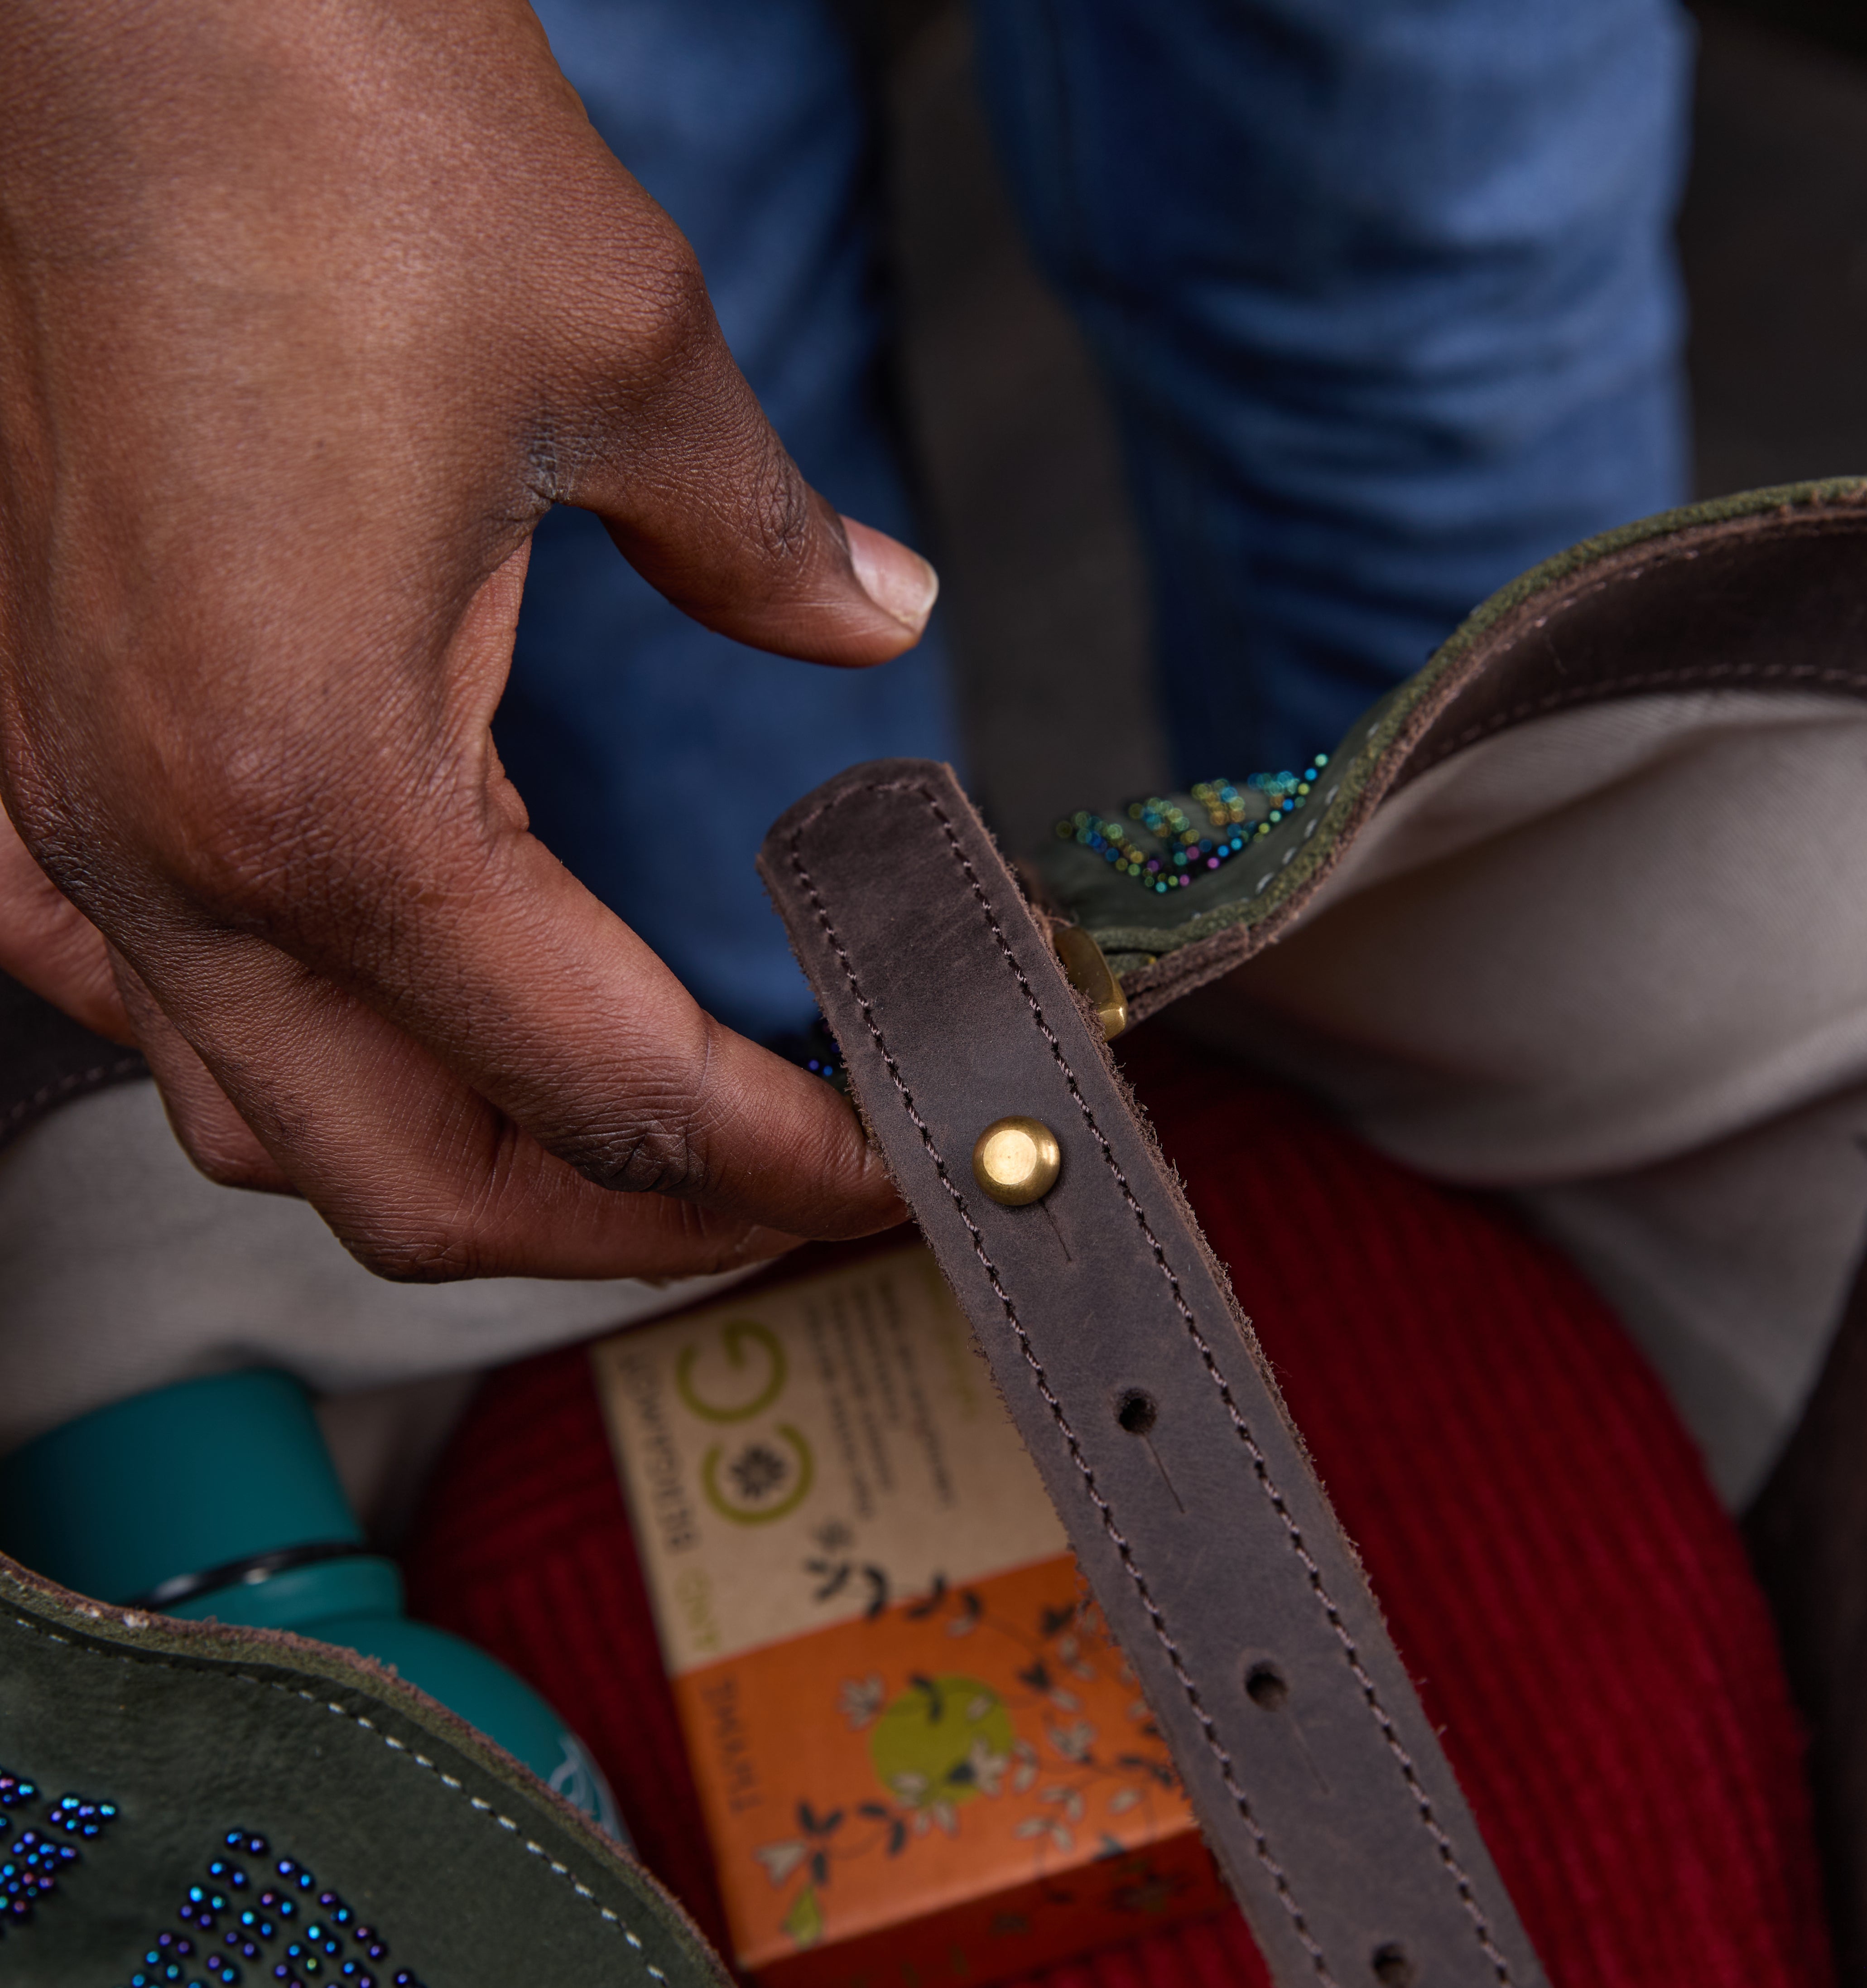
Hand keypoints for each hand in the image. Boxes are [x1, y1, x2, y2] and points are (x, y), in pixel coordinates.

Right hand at [0, 0, 924, 1278]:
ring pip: (269, 1127)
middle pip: (419, 1186)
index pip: (603, 1090)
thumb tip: (871, 615)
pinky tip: (392, 1029)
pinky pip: (142, 1006)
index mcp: (322, 796)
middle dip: (624, 1227)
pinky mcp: (23, 749)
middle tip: (778, 1191)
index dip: (776, 1159)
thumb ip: (762, 547)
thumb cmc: (338, 136)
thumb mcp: (630, 362)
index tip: (888, 1163)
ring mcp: (65, 813)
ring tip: (621, 1145)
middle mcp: (165, 849)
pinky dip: (293, 1062)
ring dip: (463, 1166)